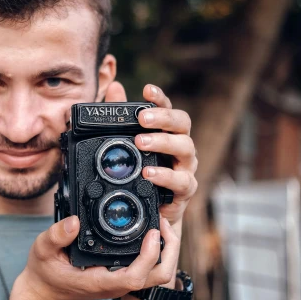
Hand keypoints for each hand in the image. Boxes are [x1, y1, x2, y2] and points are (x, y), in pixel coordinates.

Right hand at [12, 215, 179, 299]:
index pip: (136, 276)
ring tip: (160, 224)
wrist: (44, 295)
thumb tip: (74, 221)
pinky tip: (149, 232)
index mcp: (100, 282)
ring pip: (157, 274)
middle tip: (163, 222)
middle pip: (158, 276)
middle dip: (169, 250)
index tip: (153, 232)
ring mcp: (121, 283)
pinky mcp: (122, 278)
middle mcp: (116, 284)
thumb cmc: (44, 274)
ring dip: (166, 251)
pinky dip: (156, 252)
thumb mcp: (42, 250)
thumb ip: (56, 236)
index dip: (150, 255)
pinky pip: (149, 269)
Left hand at [105, 81, 197, 231]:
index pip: (169, 109)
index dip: (160, 98)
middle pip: (182, 123)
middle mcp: (181, 146)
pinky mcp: (186, 189)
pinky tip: (149, 173)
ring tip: (140, 143)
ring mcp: (187, 167)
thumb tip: (114, 87)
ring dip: (163, 143)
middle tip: (141, 118)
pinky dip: (166, 176)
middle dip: (163, 118)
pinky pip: (182, 180)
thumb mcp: (128, 145)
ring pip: (185, 148)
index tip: (146, 90)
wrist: (153, 212)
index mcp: (169, 133)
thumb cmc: (144, 173)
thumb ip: (122, 118)